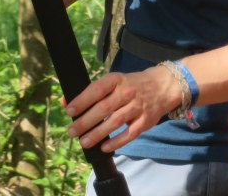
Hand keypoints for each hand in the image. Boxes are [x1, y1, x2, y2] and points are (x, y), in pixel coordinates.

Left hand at [62, 67, 181, 151]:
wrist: (163, 86)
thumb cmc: (131, 85)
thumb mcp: (113, 82)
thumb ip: (91, 93)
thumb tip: (65, 103)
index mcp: (117, 80)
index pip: (97, 89)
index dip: (83, 100)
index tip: (70, 110)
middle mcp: (127, 92)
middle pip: (104, 108)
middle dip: (86, 121)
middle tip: (72, 131)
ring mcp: (138, 107)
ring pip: (115, 121)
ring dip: (98, 133)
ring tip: (84, 142)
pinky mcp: (145, 121)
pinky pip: (130, 133)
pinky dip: (117, 142)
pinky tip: (104, 147)